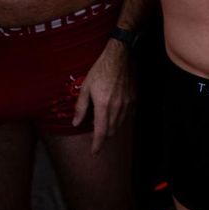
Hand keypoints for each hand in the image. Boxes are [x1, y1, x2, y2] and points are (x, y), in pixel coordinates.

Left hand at [71, 40, 133, 154]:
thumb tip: (76, 123)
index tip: (94, 152)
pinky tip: (112, 114)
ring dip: (110, 129)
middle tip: (95, 135)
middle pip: (111, 131)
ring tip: (102, 124)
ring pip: (119, 125)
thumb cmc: (100, 70)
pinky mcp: (133, 99)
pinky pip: (126, 116)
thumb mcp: (85, 87)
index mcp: (103, 105)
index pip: (101, 132)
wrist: (120, 57)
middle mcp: (117, 107)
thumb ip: (81, 107)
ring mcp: (127, 104)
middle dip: (103, 137)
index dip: (97, 145)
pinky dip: (118, 120)